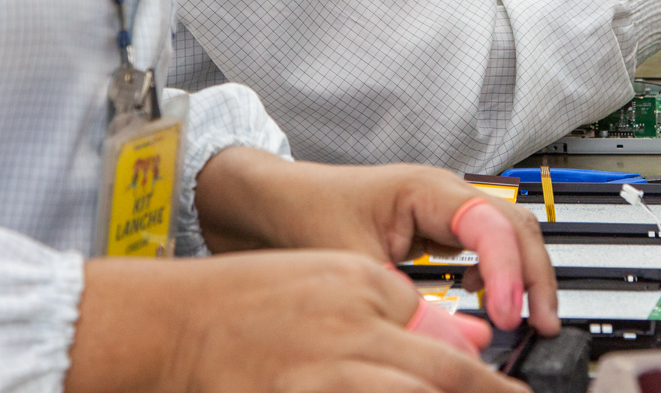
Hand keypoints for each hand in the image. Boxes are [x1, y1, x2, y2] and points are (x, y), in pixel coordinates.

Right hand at [68, 250, 526, 392]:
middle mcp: (349, 332)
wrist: (172, 323)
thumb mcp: (334, 278)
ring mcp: (321, 376)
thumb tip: (466, 339)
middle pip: (443, 377)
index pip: (444, 341)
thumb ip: (400, 306)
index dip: (487, 381)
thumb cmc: (251, 301)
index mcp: (364, 288)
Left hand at [192, 149, 559, 335]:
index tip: (504, 315)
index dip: (507, 270)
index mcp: (427, 189)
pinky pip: (486, 249)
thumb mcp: (348, 261)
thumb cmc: (300, 211)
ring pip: (507, 236)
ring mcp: (442, 212)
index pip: (492, 223)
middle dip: (534, 275)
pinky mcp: (435, 233)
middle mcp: (443, 195)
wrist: (266, 202)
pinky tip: (490, 306)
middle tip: (542, 324)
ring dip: (523, 276)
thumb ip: (398, 299)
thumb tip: (441, 339)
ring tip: (528, 322)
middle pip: (516, 225)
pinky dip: (499, 278)